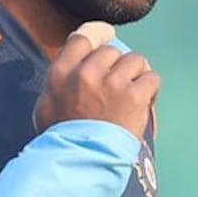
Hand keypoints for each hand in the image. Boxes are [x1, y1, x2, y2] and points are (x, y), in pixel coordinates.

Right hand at [33, 22, 159, 140]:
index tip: (107, 35)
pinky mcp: (134, 96)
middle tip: (118, 83)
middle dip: (117, 65)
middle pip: (111, 50)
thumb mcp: (46, 106)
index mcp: (62, 73)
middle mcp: (86, 72)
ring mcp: (112, 83)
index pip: (82, 37)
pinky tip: (144, 101)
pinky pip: (151, 78)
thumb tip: (71, 65)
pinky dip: (151, 89)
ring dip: (136, 74)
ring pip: (135, 60)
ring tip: (133, 91)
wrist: (80, 163)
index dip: (98, 33)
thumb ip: (59, 82)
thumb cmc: (61, 139)